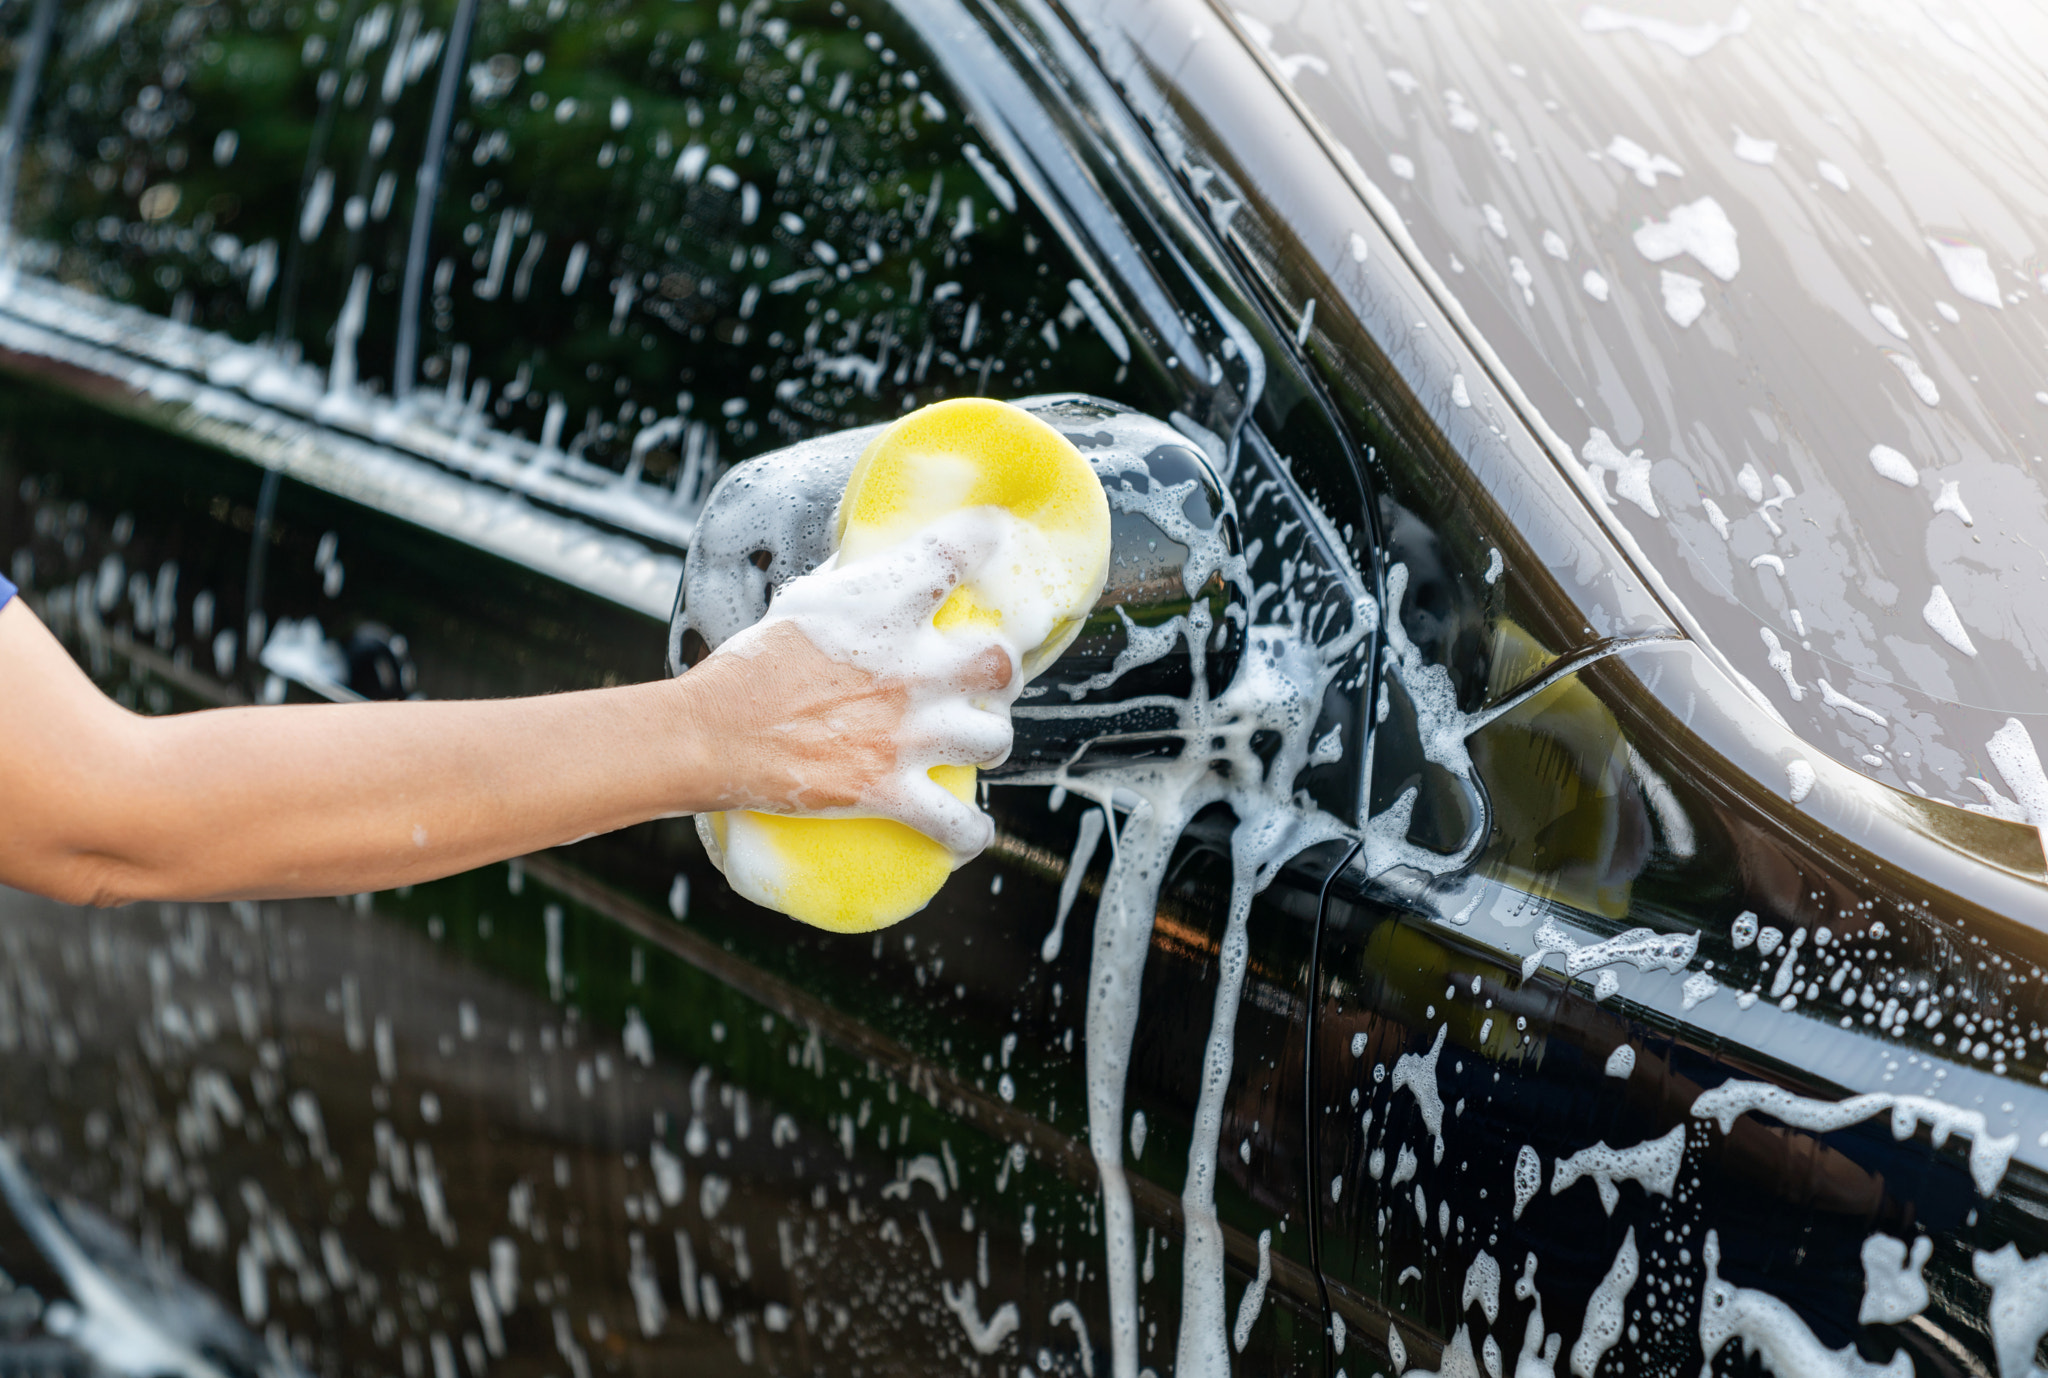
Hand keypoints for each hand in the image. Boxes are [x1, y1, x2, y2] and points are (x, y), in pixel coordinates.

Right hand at [684, 513, 1019, 861]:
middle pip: (1000, 662)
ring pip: (994, 739)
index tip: (990, 538)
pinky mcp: (888, 790)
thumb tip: (875, 569)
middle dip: (1001, 672)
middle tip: (983, 680)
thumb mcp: (803, 602)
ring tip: (972, 744)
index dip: (985, 537)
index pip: (958, 551)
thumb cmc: (750, 663)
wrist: (713, 734)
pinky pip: (957, 822)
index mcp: (886, 607)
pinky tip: (970, 831)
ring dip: (988, 742)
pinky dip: (968, 832)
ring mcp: (905, 733)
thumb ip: (852, 585)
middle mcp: (910, 668)